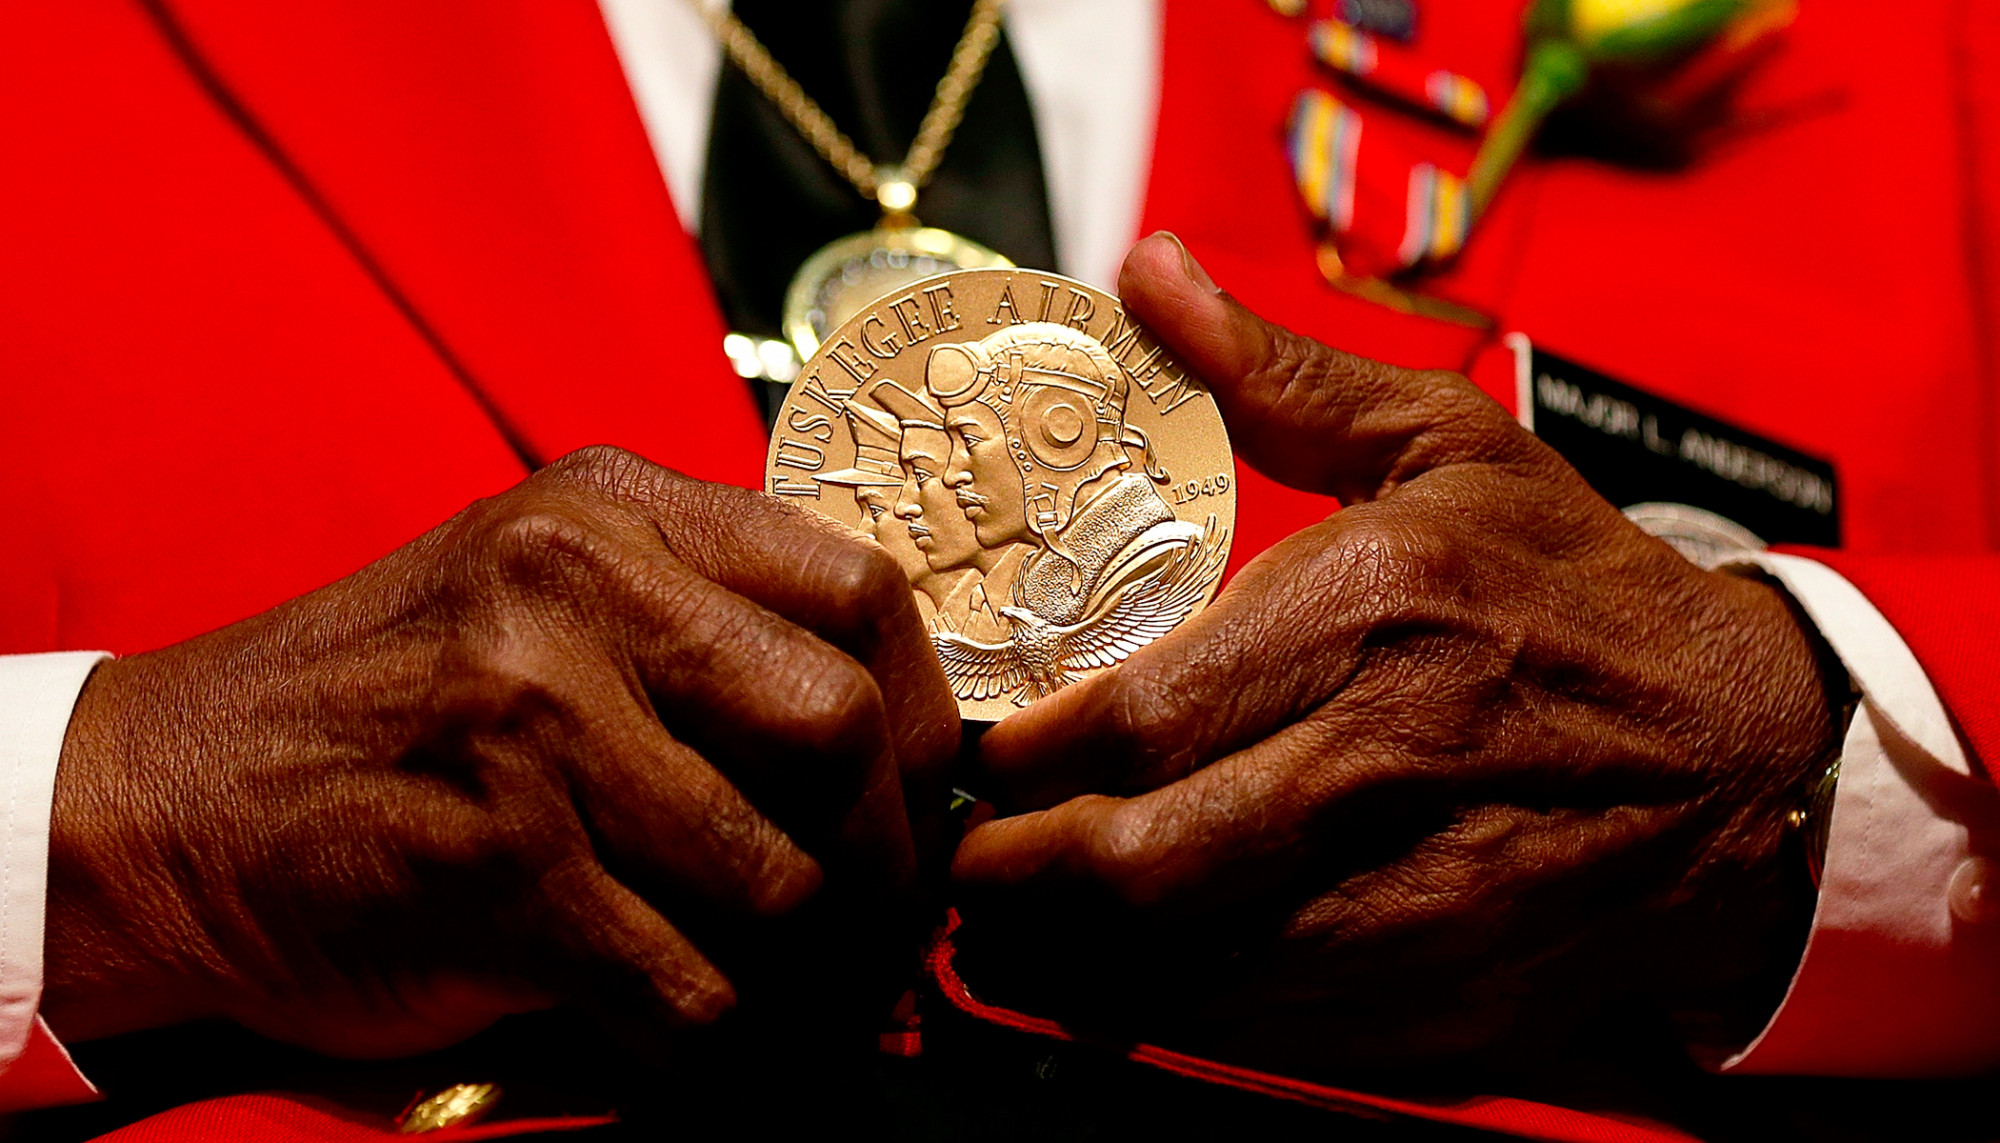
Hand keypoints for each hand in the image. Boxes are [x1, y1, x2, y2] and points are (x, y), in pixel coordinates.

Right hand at [46, 446, 957, 1058]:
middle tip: (881, 921)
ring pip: (779, 883)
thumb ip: (703, 623)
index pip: (861, 593)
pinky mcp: (490, 876)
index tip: (926, 796)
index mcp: (613, 511)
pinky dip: (728, 1044)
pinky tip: (709, 1037)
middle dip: (888, 857)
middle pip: (839, 732)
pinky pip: (690, 994)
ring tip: (805, 990)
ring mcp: (530, 732)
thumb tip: (894, 745)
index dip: (928, 716)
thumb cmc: (391, 698)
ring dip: (815, 970)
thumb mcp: (542, 587)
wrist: (171, 794)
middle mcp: (575, 596)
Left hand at [951, 235, 1834, 1070]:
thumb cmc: (1571, 584)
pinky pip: (1266, 1036)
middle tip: (958, 858)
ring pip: (1187, 973)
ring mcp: (1425, 901)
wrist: (1744, 753)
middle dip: (1011, 880)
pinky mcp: (1448, 1002)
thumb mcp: (1443, 443)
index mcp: (1371, 609)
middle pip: (1142, 864)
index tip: (975, 756)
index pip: (1136, 718)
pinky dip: (1168, 1016)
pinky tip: (1121, 977)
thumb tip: (1147, 272)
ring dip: (1066, 962)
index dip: (1020, 761)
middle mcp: (1392, 762)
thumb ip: (1278, 373)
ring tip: (1005, 927)